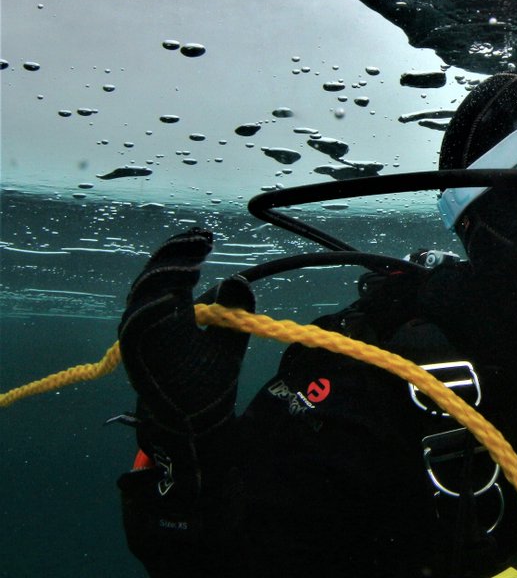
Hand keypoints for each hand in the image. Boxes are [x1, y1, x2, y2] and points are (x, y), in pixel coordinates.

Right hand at [120, 228, 254, 438]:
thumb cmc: (209, 380)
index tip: (206, 236)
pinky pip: (138, 327)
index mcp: (170, 309)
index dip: (183, 249)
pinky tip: (175, 299)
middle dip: (177, 254)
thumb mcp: (229, 338)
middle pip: (155, 274)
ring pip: (143, 295)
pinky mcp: (138, 355)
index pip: (170, 268)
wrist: (199, 419)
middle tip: (202, 242)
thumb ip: (234, 310)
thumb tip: (238, 280)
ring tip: (194, 265)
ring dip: (167, 276)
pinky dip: (152, 310)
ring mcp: (143, 336)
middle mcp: (151, 318)